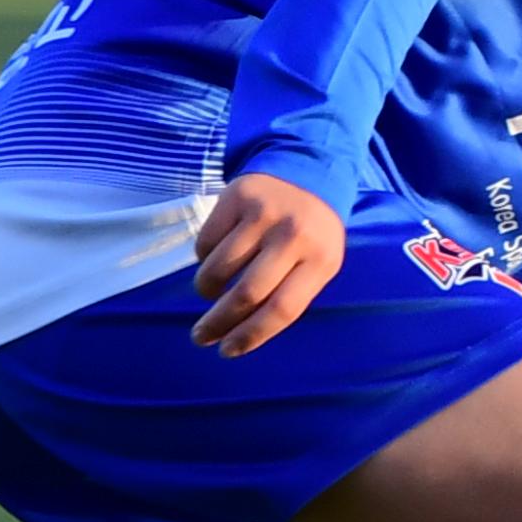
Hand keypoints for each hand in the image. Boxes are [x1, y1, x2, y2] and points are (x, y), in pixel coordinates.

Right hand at [190, 175, 344, 354]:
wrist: (307, 171)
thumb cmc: (312, 232)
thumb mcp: (319, 262)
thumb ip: (292, 294)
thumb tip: (243, 333)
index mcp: (320, 260)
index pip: (282, 309)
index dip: (251, 335)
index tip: (227, 350)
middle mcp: (292, 236)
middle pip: (247, 293)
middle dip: (218, 322)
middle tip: (200, 336)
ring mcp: (263, 214)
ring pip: (219, 268)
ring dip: (207, 290)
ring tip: (208, 293)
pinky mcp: (237, 197)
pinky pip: (206, 242)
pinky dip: (203, 259)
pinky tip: (213, 259)